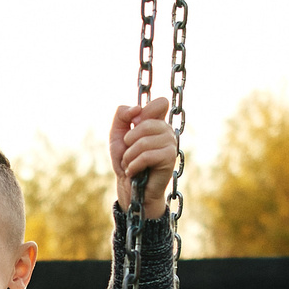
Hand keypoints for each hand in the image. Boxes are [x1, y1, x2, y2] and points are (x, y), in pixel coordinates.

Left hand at [109, 97, 177, 217]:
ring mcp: (171, 144)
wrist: (129, 186)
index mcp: (157, 122)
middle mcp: (167, 131)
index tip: (134, 125)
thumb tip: (138, 109)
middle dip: (129, 140)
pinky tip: (133, 171)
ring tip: (130, 164)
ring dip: (129, 156)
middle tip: (129, 152)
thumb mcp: (117, 133)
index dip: (144, 112)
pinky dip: (133, 165)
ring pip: (144, 141)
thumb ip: (122, 115)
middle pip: (146, 123)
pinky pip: (146, 156)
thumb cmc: (126, 160)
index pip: (161, 102)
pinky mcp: (170, 159)